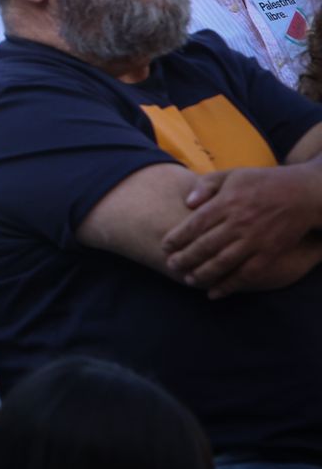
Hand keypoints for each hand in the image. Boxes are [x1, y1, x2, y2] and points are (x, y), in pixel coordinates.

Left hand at [162, 165, 321, 296]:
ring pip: (223, 263)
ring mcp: (255, 240)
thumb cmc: (263, 182)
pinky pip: (246, 274)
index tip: (164, 246)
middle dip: (185, 258)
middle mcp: (239, 223)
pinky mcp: (270, 254)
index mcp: (227, 203)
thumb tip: (187, 202)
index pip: (195, 224)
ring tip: (188, 280)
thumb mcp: (233, 175)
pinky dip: (229, 286)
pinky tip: (214, 293)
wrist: (303, 194)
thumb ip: (207, 185)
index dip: (177, 237)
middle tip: (171, 266)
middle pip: (205, 245)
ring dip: (203, 274)